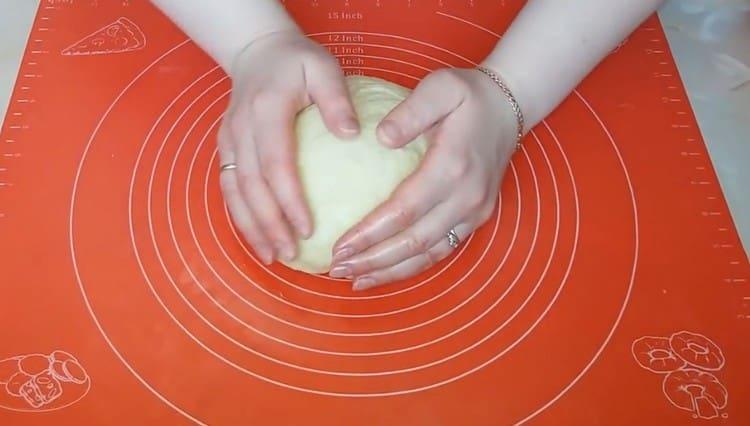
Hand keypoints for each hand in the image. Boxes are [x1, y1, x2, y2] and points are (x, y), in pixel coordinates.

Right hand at [218, 30, 358, 264]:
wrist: (257, 51)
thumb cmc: (297, 62)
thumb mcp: (323, 68)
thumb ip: (336, 99)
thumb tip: (352, 135)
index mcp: (266, 111)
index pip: (275, 163)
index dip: (289, 200)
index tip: (307, 229)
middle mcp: (241, 129)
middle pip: (250, 186)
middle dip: (268, 224)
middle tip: (289, 254)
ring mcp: (229, 140)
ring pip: (234, 191)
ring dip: (250, 227)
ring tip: (270, 256)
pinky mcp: (226, 148)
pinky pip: (229, 187)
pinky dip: (241, 215)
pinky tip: (257, 236)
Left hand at [329, 67, 518, 290]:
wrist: (510, 106)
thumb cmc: (468, 94)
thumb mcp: (440, 87)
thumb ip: (411, 112)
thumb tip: (381, 138)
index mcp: (453, 166)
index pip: (404, 210)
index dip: (370, 233)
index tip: (339, 246)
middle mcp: (466, 197)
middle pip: (414, 242)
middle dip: (373, 260)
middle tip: (336, 269)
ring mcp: (474, 211)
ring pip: (429, 254)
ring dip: (390, 272)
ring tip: (355, 280)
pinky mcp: (475, 217)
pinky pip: (441, 250)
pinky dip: (412, 266)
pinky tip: (386, 272)